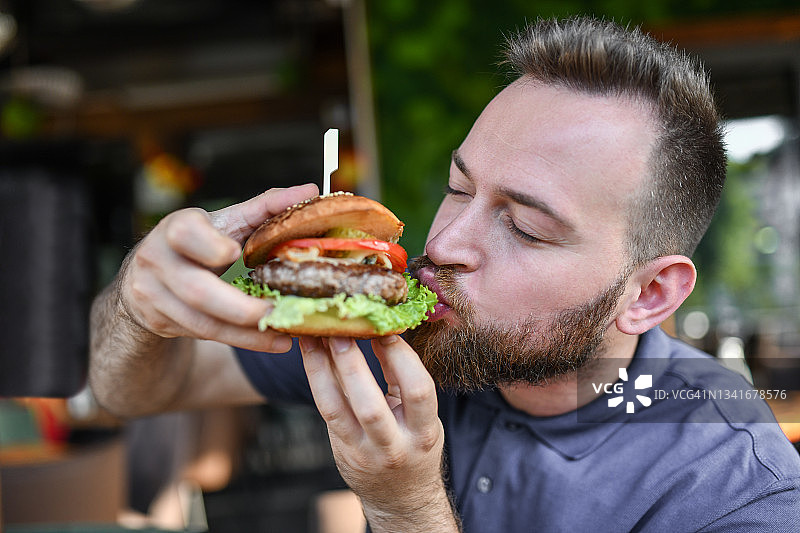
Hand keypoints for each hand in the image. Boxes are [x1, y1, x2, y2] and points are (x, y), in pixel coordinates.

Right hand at [119, 184, 317, 351]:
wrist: (148, 275)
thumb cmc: (200, 242)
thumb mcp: (227, 222)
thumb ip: (266, 207)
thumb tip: (310, 191)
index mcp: (177, 227)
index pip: (186, 233)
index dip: (209, 245)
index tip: (235, 253)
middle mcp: (158, 260)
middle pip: (197, 289)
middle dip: (240, 307)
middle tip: (277, 312)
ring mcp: (153, 294)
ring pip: (202, 322)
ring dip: (246, 333)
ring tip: (283, 333)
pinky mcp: (159, 321)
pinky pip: (203, 336)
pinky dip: (240, 339)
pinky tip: (269, 339)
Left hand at [299, 335, 459, 531]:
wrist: (401, 497)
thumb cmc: (414, 445)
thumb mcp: (422, 417)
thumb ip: (403, 379)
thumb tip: (383, 332)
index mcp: (424, 433)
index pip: (418, 391)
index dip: (402, 357)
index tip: (386, 329)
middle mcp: (394, 446)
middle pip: (370, 405)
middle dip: (352, 364)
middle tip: (340, 330)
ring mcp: (364, 452)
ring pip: (338, 409)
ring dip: (323, 369)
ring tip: (316, 337)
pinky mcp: (342, 451)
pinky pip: (325, 412)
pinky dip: (317, 379)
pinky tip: (313, 356)